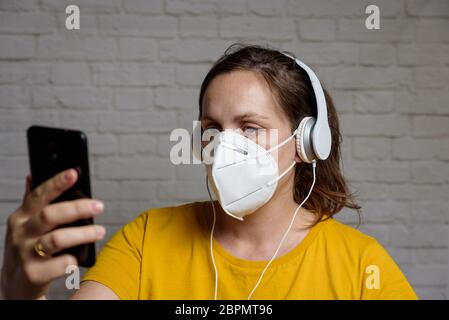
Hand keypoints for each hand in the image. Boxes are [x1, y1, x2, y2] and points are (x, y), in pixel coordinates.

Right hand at [0, 169, 104, 298]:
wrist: (15, 286)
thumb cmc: (28, 249)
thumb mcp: (25, 225)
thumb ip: (31, 202)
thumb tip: (32, 175)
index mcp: (20, 217)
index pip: (38, 195)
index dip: (56, 183)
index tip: (74, 173)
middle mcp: (21, 234)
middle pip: (50, 215)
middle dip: (78, 208)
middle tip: (99, 206)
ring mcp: (25, 255)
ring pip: (58, 239)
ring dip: (83, 234)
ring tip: (100, 231)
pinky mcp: (33, 275)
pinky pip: (62, 264)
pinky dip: (74, 260)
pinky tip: (78, 258)